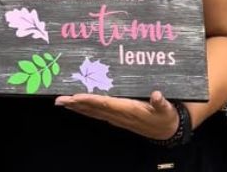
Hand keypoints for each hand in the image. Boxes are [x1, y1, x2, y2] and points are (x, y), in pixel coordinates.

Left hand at [55, 90, 178, 140]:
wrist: (167, 132)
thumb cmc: (165, 117)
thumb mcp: (166, 109)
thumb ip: (161, 102)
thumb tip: (156, 95)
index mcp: (128, 110)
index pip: (105, 104)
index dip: (90, 100)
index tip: (76, 97)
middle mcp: (119, 115)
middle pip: (93, 109)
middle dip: (76, 104)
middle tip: (60, 100)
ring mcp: (116, 118)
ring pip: (93, 112)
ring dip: (77, 107)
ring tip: (62, 102)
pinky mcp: (117, 118)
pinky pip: (97, 113)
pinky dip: (85, 110)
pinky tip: (77, 106)